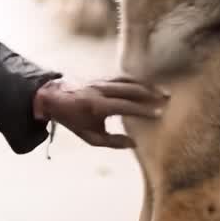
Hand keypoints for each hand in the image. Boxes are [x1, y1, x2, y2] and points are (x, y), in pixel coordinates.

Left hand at [33, 76, 167, 147]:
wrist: (52, 97)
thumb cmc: (72, 119)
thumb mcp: (89, 136)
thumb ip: (112, 141)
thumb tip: (134, 143)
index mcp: (97, 106)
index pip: (126, 107)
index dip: (144, 110)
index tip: (160, 114)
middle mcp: (101, 90)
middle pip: (131, 89)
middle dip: (151, 94)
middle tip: (167, 99)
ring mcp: (101, 81)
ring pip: (128, 81)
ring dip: (146, 85)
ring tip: (162, 91)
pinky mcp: (102, 77)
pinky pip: (123, 77)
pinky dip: (137, 81)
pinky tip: (148, 85)